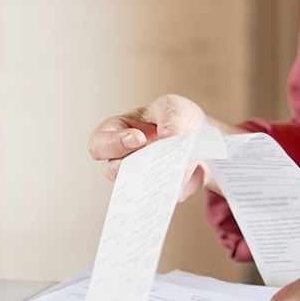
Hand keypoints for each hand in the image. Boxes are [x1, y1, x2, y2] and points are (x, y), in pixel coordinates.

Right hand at [86, 93, 230, 200]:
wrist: (201, 136)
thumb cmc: (177, 117)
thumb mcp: (175, 106)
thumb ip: (171, 117)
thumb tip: (169, 136)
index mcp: (117, 131)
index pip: (98, 143)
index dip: (113, 144)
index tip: (138, 139)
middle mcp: (122, 158)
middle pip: (112, 171)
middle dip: (137, 164)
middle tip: (162, 155)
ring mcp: (139, 178)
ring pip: (138, 187)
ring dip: (160, 176)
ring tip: (183, 163)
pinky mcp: (160, 191)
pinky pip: (164, 195)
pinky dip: (179, 184)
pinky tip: (194, 170)